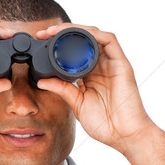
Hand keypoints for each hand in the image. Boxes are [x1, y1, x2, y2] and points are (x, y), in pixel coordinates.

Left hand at [35, 23, 164, 164]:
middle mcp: (101, 66)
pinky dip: (94, 34)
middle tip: (43, 33)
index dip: (57, 45)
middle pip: (83, 40)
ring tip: (56, 31)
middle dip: (63, 32)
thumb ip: (63, 90)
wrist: (124, 135)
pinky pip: (109, 40)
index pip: (73, 52)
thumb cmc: (105, 124)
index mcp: (90, 75)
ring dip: (75, 29)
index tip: (40, 43)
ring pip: (94, 36)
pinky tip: (79, 34)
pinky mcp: (121, 64)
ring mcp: (112, 63)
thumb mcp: (78, 104)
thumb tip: (42, 81)